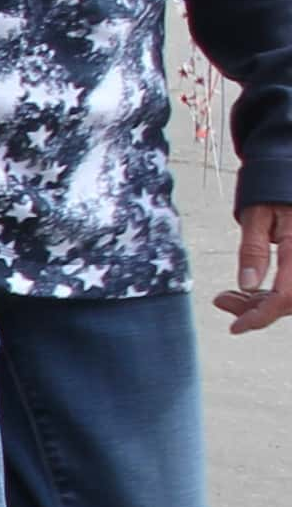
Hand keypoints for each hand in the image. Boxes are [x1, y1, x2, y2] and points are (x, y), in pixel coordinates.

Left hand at [230, 203, 291, 333]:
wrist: (290, 178)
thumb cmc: (273, 192)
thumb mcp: (257, 215)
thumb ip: (253, 250)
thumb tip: (248, 286)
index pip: (287, 295)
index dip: (263, 316)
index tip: (237, 327)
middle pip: (288, 301)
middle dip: (254, 310)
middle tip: (221, 301)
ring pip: (288, 297)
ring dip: (258, 304)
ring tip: (226, 297)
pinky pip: (289, 286)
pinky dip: (267, 294)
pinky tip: (245, 291)